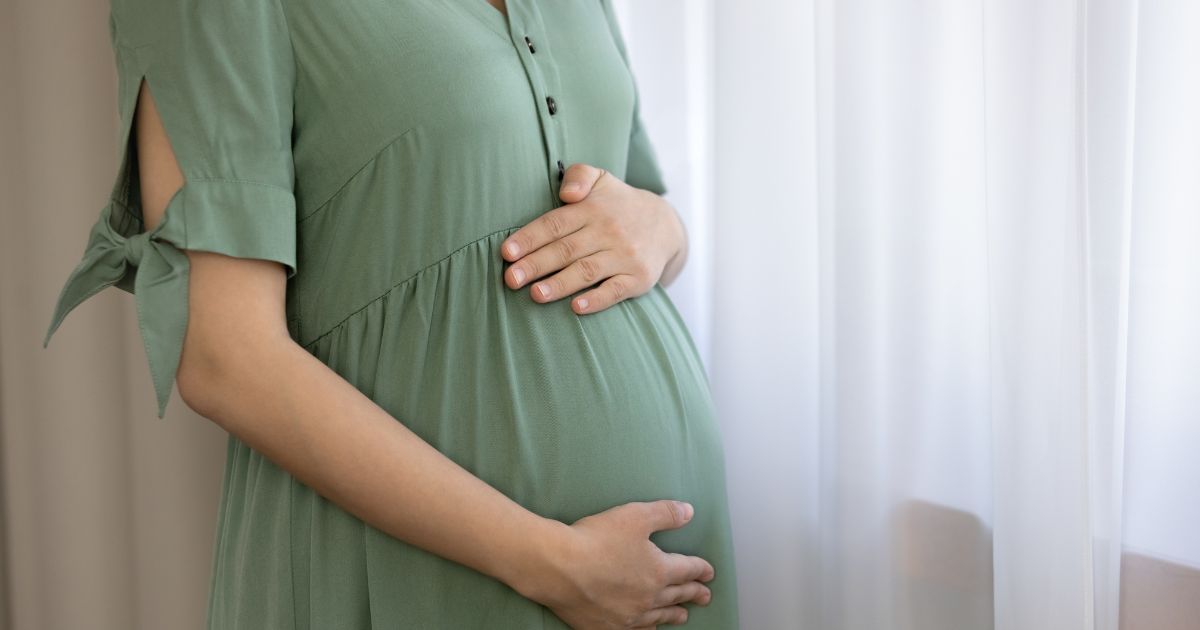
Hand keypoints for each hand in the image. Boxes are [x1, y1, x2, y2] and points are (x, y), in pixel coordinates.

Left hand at [501, 163, 687, 314]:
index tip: (507, 252)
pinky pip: (616, 290)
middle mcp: (609, 231)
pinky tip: (576, 308)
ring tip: (535, 294)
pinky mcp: (638, 278)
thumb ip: (579, 176)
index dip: (530, 238)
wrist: (665, 226)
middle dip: (536, 265)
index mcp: (593, 209)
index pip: (555, 223)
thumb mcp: (601, 179)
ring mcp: (624, 256)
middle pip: (566, 249)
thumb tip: (566, 194)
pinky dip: (597, 300)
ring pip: (587, 271)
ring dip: (560, 284)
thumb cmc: (618, 205)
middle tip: (511, 279)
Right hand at [513, 500, 715, 628]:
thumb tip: (689, 512)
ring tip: (683, 616)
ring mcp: (629, 616)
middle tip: (705, 596)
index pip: (688, 570)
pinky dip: (647, 629)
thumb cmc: (596, 539)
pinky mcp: (608, 627)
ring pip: (659, 617)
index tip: (709, 573)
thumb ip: (665, 514)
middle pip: (678, 596)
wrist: (558, 568)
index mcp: (659, 571)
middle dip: (693, 594)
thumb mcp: (635, 516)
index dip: (701, 570)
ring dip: (674, 615)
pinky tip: (648, 628)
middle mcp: (649, 597)